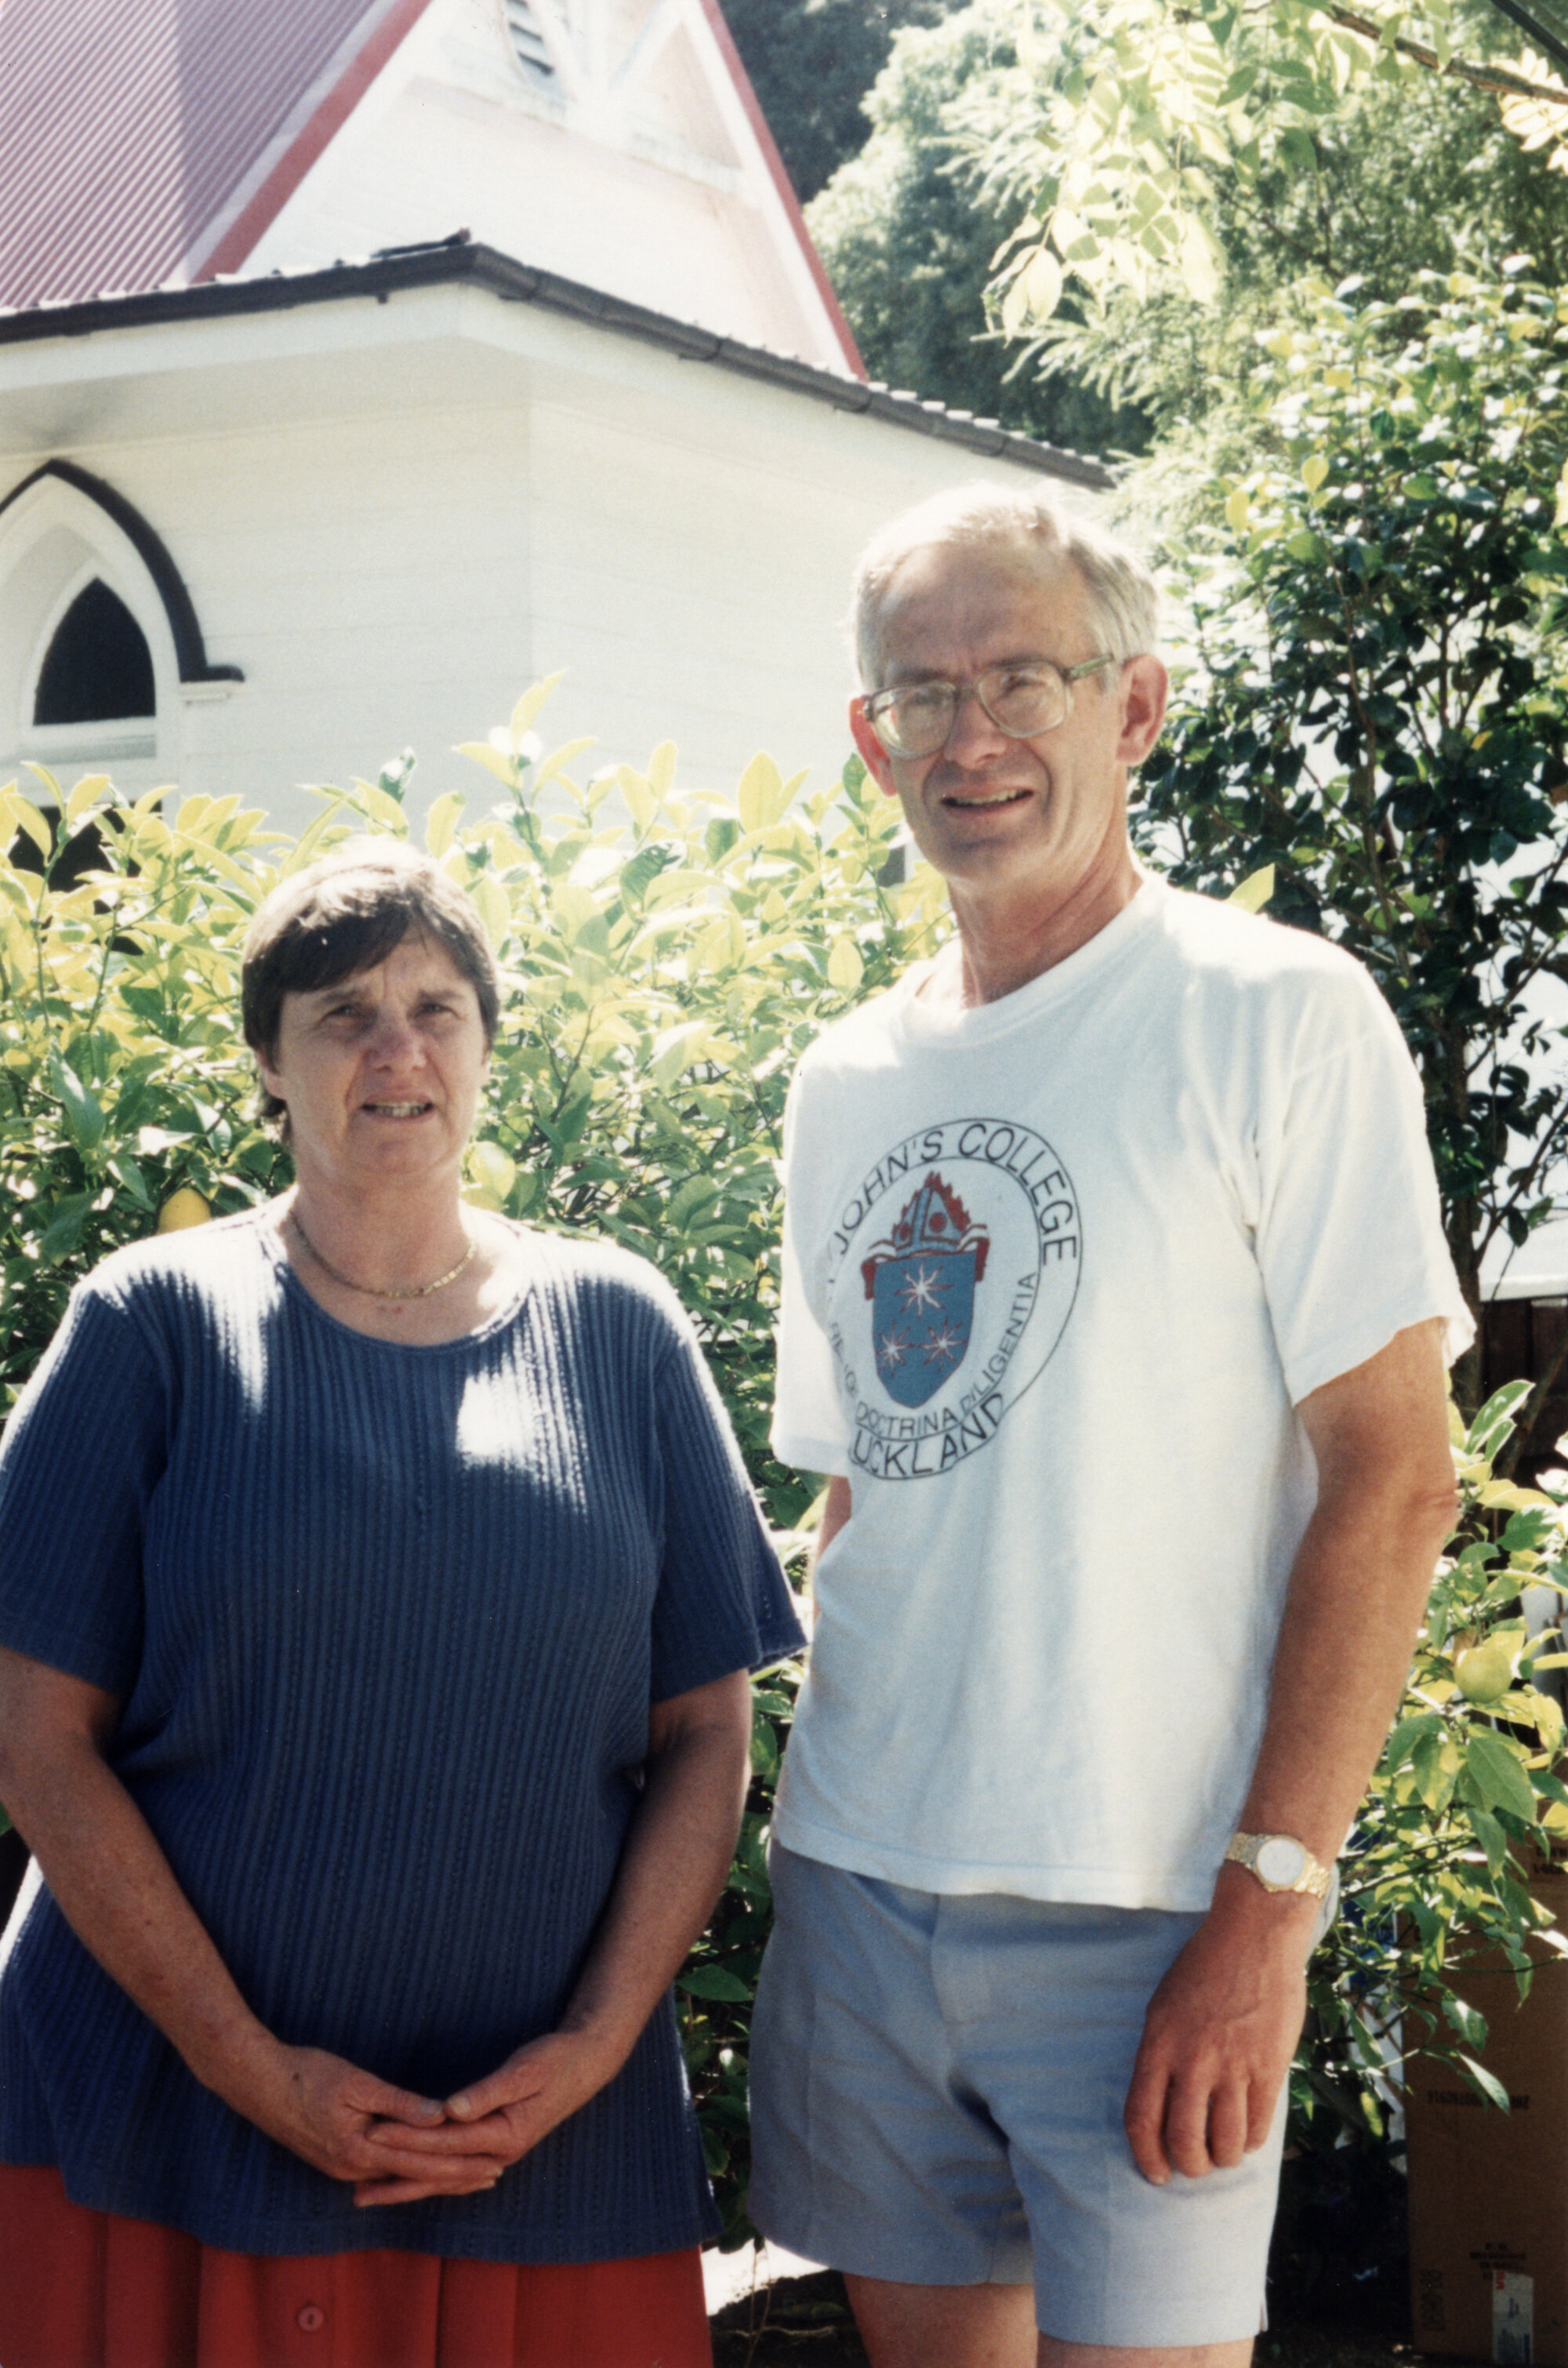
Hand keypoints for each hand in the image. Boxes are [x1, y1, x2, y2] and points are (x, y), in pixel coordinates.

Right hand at [227, 2042, 492, 2194]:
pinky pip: (381, 2170)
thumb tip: (442, 2115)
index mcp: (360, 2150)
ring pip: (398, 2176)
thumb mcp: (357, 2082)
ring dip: (434, 2175)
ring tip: (467, 2176)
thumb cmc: (307, 2074)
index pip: (422, 2163)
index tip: (492, 2165)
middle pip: (415, 2175)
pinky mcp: (334, 2159)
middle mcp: (352, 2168)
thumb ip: (400, 2103)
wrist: (257, 2083)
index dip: (460, 2165)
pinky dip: (408, 2170)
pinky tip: (421, 2169)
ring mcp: (341, 2168)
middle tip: (494, 2174)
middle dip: (455, 2176)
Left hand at [353, 2026, 625, 2205]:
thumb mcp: (524, 2069)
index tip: (371, 2134)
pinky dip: (427, 2177)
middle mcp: (500, 2154)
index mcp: (505, 2134)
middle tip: (354, 2184)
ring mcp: (498, 2154)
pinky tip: (405, 2182)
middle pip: (439, 2170)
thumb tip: (451, 2109)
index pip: (444, 2141)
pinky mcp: (494, 2147)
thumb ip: (487, 2091)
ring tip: (366, 2195)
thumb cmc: (554, 2060)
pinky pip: (453, 2169)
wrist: (584, 2065)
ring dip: (405, 2186)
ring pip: (444, 2178)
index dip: (407, 2138)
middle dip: (396, 2174)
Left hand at [1122, 1869, 1315, 2184]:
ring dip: (1223, 2159)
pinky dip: (1252, 2142)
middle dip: (1189, 2165)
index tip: (1155, 2172)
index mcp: (1158, 2044)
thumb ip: (1162, 2054)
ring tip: (1223, 2153)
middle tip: (1195, 2164)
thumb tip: (1163, 2104)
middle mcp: (1192, 2061)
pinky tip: (1248, 2135)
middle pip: (1184, 2141)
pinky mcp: (1269, 2068)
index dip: (1146, 2155)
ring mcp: (1233, 2067)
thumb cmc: (1204, 1966)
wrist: (1253, 1935)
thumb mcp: (1164, 2005)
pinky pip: (1259, 2126)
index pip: (1141, 2119)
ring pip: (1225, 2144)